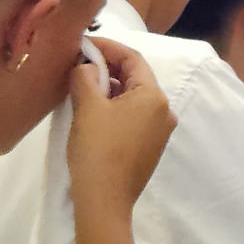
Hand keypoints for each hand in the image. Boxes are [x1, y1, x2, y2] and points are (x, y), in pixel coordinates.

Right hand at [67, 37, 173, 216]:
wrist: (105, 201)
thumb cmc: (98, 150)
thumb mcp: (87, 108)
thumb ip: (86, 78)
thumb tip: (87, 66)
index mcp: (154, 97)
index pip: (133, 59)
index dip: (107, 47)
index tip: (83, 43)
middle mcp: (164, 110)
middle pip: (136, 77)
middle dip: (108, 67)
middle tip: (79, 63)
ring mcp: (160, 131)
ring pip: (134, 97)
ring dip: (109, 87)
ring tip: (81, 84)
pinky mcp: (149, 146)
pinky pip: (133, 116)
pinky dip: (114, 106)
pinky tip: (93, 109)